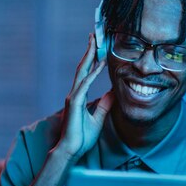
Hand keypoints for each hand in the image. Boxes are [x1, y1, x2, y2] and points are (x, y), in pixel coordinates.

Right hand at [56, 34, 114, 161]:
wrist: (72, 150)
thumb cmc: (82, 137)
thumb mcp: (98, 118)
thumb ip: (104, 105)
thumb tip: (113, 93)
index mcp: (79, 96)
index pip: (86, 72)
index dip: (92, 59)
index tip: (98, 47)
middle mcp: (74, 93)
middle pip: (82, 67)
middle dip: (89, 50)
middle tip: (94, 35)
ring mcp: (73, 97)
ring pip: (82, 71)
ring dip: (89, 56)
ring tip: (95, 42)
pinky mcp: (74, 103)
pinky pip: (85, 85)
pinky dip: (93, 74)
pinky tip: (100, 64)